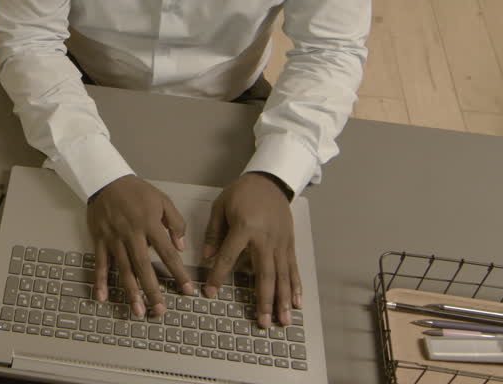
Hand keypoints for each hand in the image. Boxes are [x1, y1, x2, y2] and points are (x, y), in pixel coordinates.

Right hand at [86, 175, 193, 317]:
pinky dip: (100, 281)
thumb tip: (181, 247)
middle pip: (144, 266)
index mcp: (150, 224)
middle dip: (153, 290)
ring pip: (123, 269)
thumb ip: (175, 223)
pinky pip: (101, 264)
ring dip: (131, 291)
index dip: (178, 273)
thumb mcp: (162, 200)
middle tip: (160, 310)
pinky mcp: (100, 240)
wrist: (106, 179)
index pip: (167, 253)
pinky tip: (102, 297)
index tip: (187, 290)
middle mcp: (131, 234)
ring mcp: (114, 239)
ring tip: (137, 311)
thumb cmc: (136, 191)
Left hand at [201, 172, 300, 328]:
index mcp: (245, 227)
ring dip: (283, 299)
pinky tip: (297, 302)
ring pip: (282, 275)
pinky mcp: (289, 243)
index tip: (211, 292)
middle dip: (264, 300)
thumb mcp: (221, 207)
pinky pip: (292, 268)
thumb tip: (206, 258)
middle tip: (264, 322)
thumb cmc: (242, 193)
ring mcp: (281, 242)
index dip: (218, 275)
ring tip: (284, 320)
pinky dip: (295, 286)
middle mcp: (265, 238)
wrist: (269, 180)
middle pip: (264, 274)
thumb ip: (213, 233)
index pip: (228, 256)